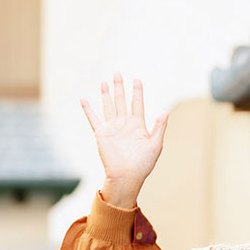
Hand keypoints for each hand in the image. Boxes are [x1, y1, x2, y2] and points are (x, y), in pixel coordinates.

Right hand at [80, 73, 168, 207]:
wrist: (126, 176)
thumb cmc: (143, 164)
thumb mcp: (155, 145)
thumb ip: (159, 127)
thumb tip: (165, 112)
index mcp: (138, 126)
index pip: (137, 104)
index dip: (137, 92)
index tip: (137, 80)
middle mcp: (124, 125)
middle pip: (122, 101)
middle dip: (120, 87)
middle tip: (118, 73)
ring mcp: (112, 128)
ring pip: (109, 106)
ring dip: (106, 94)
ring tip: (105, 81)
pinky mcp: (101, 133)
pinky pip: (93, 119)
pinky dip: (88, 109)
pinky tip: (83, 99)